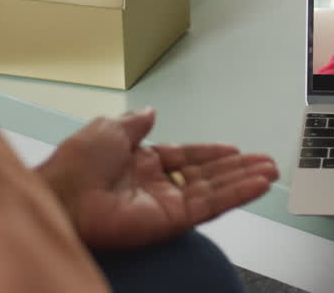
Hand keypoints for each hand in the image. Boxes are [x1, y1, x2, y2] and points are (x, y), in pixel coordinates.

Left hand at [38, 109, 278, 249]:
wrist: (62, 195)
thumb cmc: (75, 164)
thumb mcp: (108, 128)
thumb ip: (135, 122)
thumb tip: (150, 111)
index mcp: (141, 162)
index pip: (186, 157)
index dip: (212, 154)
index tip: (236, 150)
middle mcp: (156, 185)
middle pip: (207, 175)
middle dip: (238, 169)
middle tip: (267, 163)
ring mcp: (165, 204)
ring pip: (214, 191)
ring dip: (244, 181)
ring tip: (271, 172)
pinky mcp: (171, 222)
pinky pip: (209, 207)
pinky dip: (235, 196)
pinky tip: (257, 185)